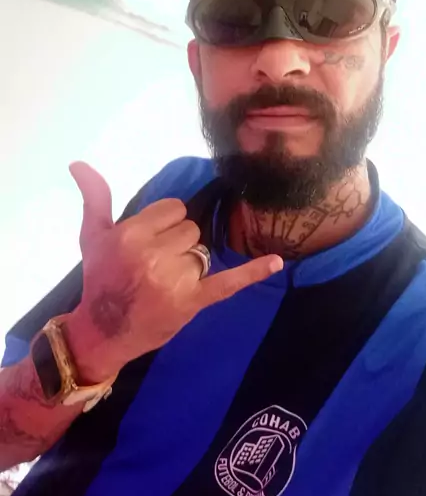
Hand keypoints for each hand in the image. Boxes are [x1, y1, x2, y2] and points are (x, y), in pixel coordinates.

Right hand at [64, 163, 282, 381]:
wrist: (102, 332)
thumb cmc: (100, 279)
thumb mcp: (92, 236)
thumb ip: (94, 197)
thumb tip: (79, 162)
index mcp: (131, 235)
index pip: (174, 210)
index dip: (165, 225)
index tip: (149, 244)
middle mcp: (152, 255)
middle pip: (191, 230)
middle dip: (177, 246)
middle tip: (154, 268)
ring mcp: (174, 280)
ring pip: (202, 254)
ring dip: (189, 267)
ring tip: (164, 285)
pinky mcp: (192, 302)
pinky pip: (228, 282)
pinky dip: (252, 272)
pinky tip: (276, 262)